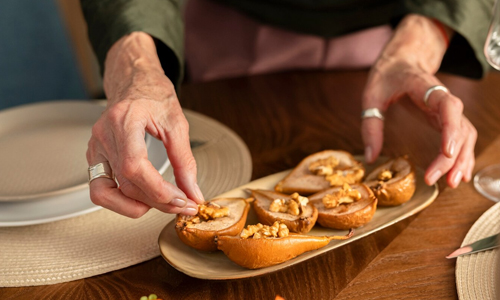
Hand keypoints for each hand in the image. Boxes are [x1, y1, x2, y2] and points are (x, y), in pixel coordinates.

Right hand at [86, 32, 203, 217]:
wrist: (134, 82)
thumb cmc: (152, 95)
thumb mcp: (177, 124)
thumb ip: (185, 161)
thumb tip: (193, 192)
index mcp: (124, 121)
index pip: (134, 167)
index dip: (158, 190)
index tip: (181, 200)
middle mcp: (104, 136)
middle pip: (125, 183)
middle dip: (157, 201)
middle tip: (183, 204)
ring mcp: (95, 148)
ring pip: (108, 192)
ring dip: (137, 206)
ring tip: (163, 202)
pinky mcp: (95, 157)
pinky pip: (101, 189)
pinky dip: (122, 200)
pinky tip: (143, 198)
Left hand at [361, 15, 476, 187]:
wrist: (402, 60)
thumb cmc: (387, 76)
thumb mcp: (371, 97)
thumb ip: (370, 126)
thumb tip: (371, 158)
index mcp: (424, 87)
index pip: (448, 105)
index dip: (451, 128)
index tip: (447, 151)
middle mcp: (442, 98)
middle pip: (459, 127)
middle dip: (452, 156)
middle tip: (435, 179)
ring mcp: (447, 108)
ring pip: (465, 133)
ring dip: (461, 159)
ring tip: (451, 183)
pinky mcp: (446, 117)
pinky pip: (461, 136)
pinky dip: (462, 155)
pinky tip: (458, 174)